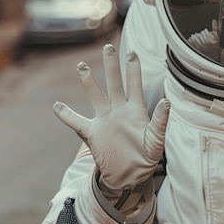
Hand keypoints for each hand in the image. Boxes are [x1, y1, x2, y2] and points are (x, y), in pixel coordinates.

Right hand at [53, 44, 169, 188]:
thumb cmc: (147, 156)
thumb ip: (160, 121)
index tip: (131, 52)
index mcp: (136, 110)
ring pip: (95, 96)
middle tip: (108, 47)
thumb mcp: (157, 140)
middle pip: (114, 83)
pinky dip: (66, 115)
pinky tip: (57, 106)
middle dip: (111, 66)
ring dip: (89, 82)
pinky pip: (77, 122)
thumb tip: (166, 102)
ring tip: (81, 66)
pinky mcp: (93, 133)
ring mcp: (105, 120)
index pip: (134, 84)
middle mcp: (119, 110)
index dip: (133, 69)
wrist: (131, 175)